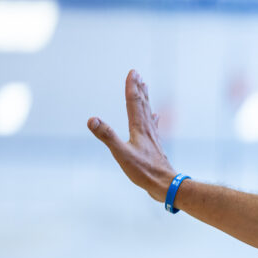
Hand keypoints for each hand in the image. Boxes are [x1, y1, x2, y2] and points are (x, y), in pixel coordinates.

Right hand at [88, 70, 176, 201]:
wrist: (165, 184)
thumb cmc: (144, 171)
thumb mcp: (121, 154)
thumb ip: (107, 136)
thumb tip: (92, 119)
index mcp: (139, 128)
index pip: (134, 103)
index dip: (132, 87)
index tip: (133, 72)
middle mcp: (147, 129)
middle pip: (143, 104)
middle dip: (139, 89)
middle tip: (138, 74)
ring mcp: (152, 137)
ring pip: (148, 113)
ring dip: (145, 99)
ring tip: (145, 88)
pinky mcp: (154, 145)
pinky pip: (152, 126)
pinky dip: (152, 117)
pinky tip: (155, 116)